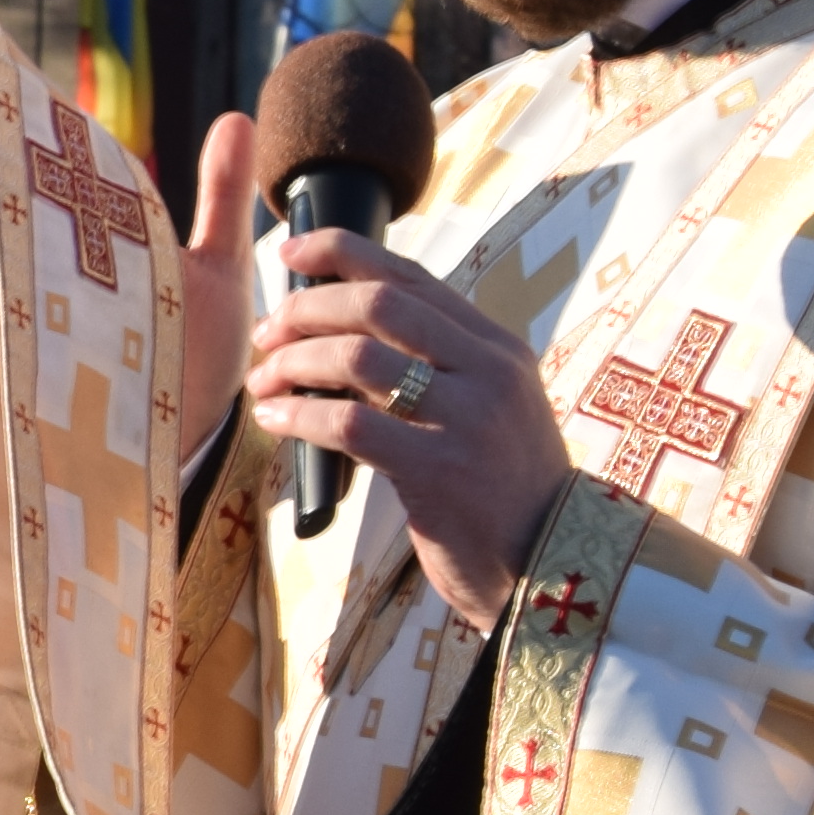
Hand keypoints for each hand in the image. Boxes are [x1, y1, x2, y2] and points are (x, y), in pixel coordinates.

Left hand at [202, 111, 570, 621]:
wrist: (549, 564)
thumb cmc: (500, 490)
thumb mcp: (485, 409)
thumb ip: (434, 366)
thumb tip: (343, 332)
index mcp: (497, 347)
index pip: (412, 276)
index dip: (343, 252)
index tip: (291, 250)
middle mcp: (489, 370)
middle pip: (378, 305)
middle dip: (306, 310)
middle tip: (266, 333)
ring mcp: (468, 418)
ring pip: (358, 358)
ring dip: (293, 363)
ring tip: (263, 381)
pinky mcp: (440, 469)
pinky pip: (350, 425)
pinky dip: (299, 417)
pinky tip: (275, 422)